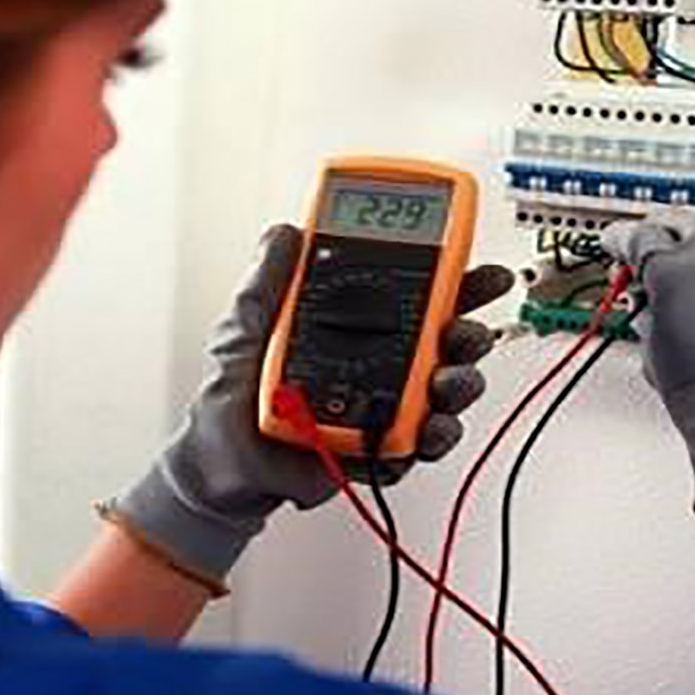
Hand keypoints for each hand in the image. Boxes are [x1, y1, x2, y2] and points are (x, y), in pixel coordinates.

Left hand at [111, 225, 513, 589]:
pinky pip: (421, 442)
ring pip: (444, 391)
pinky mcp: (379, 448)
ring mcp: (384, 406)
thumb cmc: (232, 395)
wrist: (219, 461)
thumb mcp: (245, 325)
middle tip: (464, 332)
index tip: (475, 270)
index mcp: (357, 326)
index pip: (417, 296)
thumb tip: (286, 232)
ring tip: (448, 381)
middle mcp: (381, 364)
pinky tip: (430, 426)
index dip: (454, 282)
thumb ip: (267, 280)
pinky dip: (435, 434)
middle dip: (468, 333)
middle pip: (445, 343)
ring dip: (459, 383)